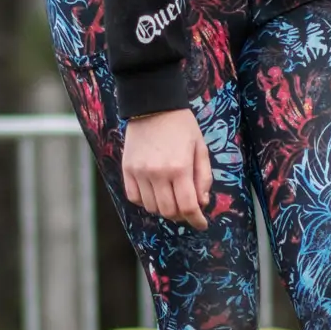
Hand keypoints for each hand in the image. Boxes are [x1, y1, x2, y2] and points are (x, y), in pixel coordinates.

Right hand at [123, 107, 212, 229]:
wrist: (153, 105)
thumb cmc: (181, 125)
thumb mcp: (200, 148)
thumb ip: (203, 177)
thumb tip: (201, 203)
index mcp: (180, 168)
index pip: (187, 206)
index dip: (196, 220)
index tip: (201, 224)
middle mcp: (157, 173)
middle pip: (169, 211)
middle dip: (181, 216)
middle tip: (187, 209)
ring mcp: (139, 172)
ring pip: (151, 207)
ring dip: (164, 209)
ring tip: (172, 198)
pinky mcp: (127, 169)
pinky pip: (134, 197)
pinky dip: (146, 202)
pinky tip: (155, 193)